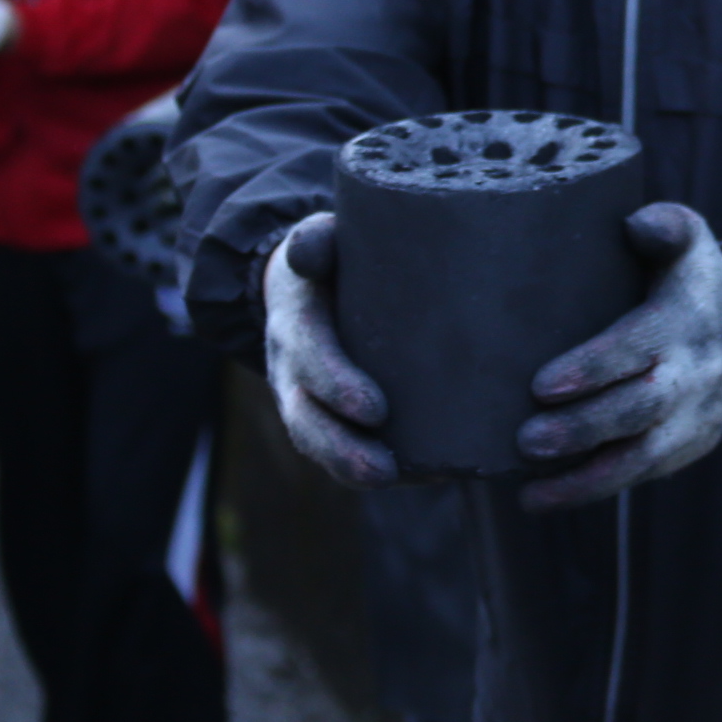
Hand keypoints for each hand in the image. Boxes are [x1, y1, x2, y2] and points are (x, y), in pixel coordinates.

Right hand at [263, 214, 395, 486]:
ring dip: (353, 470)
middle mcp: (294, 372)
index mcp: (296, 325)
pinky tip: (426, 476)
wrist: (303, 286)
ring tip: (398, 482)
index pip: (310, 358)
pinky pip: (342, 451)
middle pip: (307, 421)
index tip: (375, 410)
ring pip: (320, 445)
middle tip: (384, 470)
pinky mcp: (332, 418)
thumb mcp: (321, 239)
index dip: (336, 387)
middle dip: (342, 449)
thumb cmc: (330, 261)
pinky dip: (375, 469)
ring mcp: (308, 401)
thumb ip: (316, 239)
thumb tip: (311, 247)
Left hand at [513, 204, 721, 510]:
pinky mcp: (690, 446)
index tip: (543, 385)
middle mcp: (698, 371)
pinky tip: (543, 499)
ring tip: (531, 492)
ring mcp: (697, 416)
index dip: (594, 367)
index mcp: (686, 318)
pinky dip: (593, 490)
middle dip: (584, 429)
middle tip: (528, 440)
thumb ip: (664, 227)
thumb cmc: (687, 278)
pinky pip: (641, 474)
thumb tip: (637, 224)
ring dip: (585, 478)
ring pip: (643, 456)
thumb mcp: (687, 239)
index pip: (640, 346)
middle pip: (642, 408)